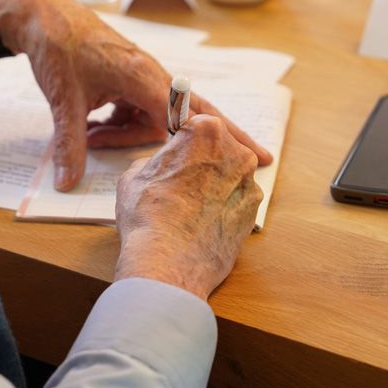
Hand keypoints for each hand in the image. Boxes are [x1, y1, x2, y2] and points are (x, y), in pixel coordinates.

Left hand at [0, 0, 271, 190]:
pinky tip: (90, 128)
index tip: (252, 157)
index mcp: (143, 77)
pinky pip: (136, 110)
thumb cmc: (58, 47)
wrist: (41, 14)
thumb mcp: (64, 101)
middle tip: (257, 160)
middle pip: (193, 114)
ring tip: (89, 137)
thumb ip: (70, 144)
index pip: (191, 116)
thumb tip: (67, 183)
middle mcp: (150, 76)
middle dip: (218, 138)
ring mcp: (140, 78)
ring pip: (153, 118)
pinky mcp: (126, 79)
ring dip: (127, 135)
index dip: (222, 139)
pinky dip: (119, 124)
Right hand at [113, 115, 261, 299]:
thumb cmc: (147, 214)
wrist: (167, 261)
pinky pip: (235, 203)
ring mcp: (249, 184)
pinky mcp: (254, 213)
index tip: (176, 152)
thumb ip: (155, 161)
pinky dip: (222, 210)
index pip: (196, 126)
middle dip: (202, 162)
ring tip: (188, 208)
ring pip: (229, 176)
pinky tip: (200, 224)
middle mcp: (236, 152)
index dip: (182, 141)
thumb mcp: (134, 175)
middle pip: (218, 149)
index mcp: (207, 131)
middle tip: (178, 183)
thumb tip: (163, 167)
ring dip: (213, 186)